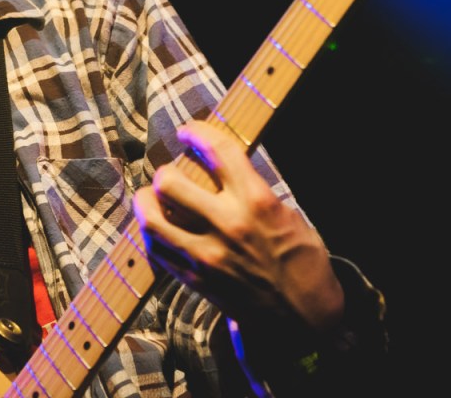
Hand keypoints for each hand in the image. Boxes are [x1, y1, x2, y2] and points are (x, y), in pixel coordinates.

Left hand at [132, 121, 344, 334]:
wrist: (304, 320)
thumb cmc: (303, 262)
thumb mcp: (288, 215)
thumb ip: (252, 191)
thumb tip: (220, 169)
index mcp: (257, 201)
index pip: (217, 150)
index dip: (196, 132)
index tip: (188, 131)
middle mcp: (228, 224)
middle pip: (169, 182)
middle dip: (166, 172)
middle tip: (171, 173)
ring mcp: (207, 255)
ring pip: (151, 218)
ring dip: (146, 202)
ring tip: (151, 198)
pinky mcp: (195, 280)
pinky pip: (157, 250)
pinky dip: (152, 234)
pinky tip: (158, 228)